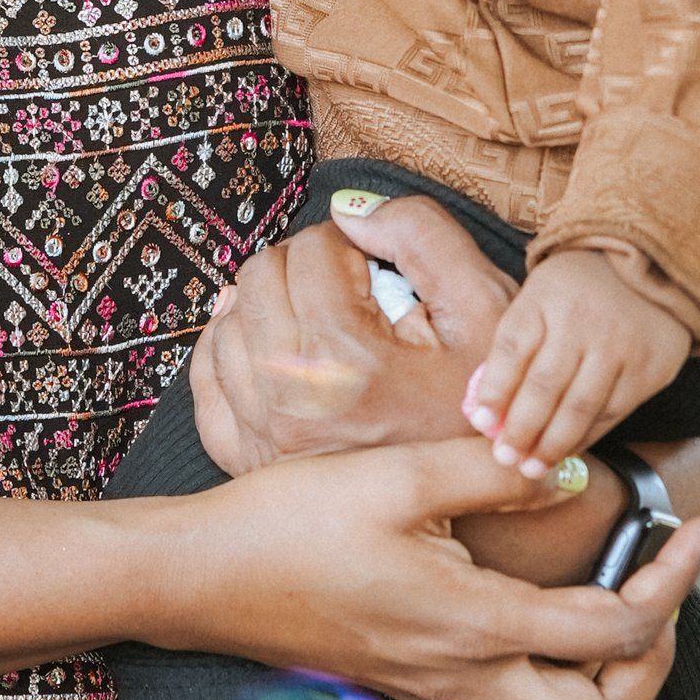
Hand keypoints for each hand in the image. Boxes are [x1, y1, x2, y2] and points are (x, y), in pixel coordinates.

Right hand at [155, 434, 699, 699]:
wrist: (198, 581)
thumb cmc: (286, 524)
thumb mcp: (392, 475)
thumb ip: (490, 470)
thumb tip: (567, 469)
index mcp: (473, 623)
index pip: (615, 629)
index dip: (674, 581)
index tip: (698, 527)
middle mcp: (465, 672)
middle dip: (653, 662)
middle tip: (660, 586)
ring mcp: (436, 685)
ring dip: (604, 666)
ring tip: (610, 589)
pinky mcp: (411, 678)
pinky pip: (505, 689)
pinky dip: (546, 652)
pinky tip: (529, 586)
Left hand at [188, 195, 515, 473]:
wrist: (487, 489)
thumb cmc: (490, 395)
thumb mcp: (484, 305)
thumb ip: (421, 236)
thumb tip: (345, 209)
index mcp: (347, 361)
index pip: (311, 251)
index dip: (347, 243)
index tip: (372, 266)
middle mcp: (292, 402)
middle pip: (259, 279)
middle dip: (302, 265)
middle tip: (346, 284)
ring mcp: (265, 436)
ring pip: (230, 323)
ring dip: (269, 303)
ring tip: (318, 314)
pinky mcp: (251, 458)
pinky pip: (209, 381)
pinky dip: (228, 347)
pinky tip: (262, 338)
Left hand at [463, 249, 690, 471]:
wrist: (649, 265)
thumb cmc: (576, 290)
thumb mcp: (538, 298)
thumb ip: (514, 346)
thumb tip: (485, 408)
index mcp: (543, 299)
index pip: (512, 350)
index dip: (494, 391)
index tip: (482, 423)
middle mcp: (581, 323)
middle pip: (544, 386)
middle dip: (520, 429)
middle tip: (504, 458)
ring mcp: (617, 347)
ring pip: (578, 407)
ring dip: (551, 445)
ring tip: (531, 468)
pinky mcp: (647, 369)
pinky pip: (611, 413)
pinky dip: (586, 438)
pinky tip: (566, 452)